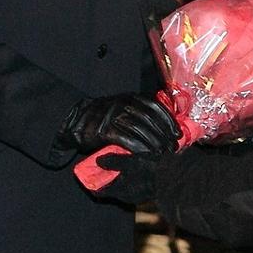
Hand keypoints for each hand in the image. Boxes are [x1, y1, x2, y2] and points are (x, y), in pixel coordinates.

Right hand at [58, 93, 179, 155]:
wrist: (75, 120)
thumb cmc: (103, 117)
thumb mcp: (122, 107)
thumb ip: (139, 112)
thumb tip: (164, 125)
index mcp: (130, 98)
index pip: (155, 107)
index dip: (168, 121)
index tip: (177, 133)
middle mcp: (123, 105)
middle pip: (150, 120)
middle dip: (164, 135)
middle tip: (172, 148)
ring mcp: (113, 117)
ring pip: (140, 130)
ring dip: (154, 143)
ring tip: (162, 154)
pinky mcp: (105, 130)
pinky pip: (126, 139)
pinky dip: (138, 148)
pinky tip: (146, 155)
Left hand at [86, 149, 157, 204]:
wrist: (176, 177)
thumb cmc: (151, 170)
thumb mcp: (129, 163)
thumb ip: (113, 162)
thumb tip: (98, 160)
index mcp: (121, 192)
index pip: (100, 192)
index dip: (92, 183)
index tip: (87, 174)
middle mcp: (129, 195)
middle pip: (111, 187)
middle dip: (106, 176)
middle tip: (102, 163)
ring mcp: (139, 193)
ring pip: (123, 184)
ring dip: (119, 174)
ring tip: (118, 160)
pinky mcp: (148, 189)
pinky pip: (134, 182)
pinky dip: (130, 174)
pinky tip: (133, 163)